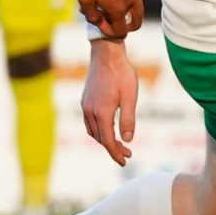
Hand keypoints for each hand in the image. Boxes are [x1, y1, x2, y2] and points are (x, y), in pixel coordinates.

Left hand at [76, 0, 142, 38]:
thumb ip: (92, 16)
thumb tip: (99, 22)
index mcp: (119, 9)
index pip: (121, 31)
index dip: (109, 32)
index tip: (100, 23)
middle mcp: (131, 0)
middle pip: (136, 22)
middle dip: (127, 27)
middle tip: (114, 23)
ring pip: (137, 7)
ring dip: (127, 12)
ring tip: (113, 6)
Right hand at [81, 37, 138, 164]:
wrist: (106, 53)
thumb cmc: (121, 73)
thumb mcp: (130, 97)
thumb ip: (128, 120)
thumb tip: (127, 139)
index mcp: (101, 113)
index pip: (107, 141)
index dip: (116, 153)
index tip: (125, 161)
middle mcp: (90, 111)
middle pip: (99, 138)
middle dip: (112, 147)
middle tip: (128, 152)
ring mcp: (85, 105)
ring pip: (92, 131)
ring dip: (104, 139)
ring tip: (119, 142)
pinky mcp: (85, 99)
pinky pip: (89, 121)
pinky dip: (98, 129)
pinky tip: (108, 127)